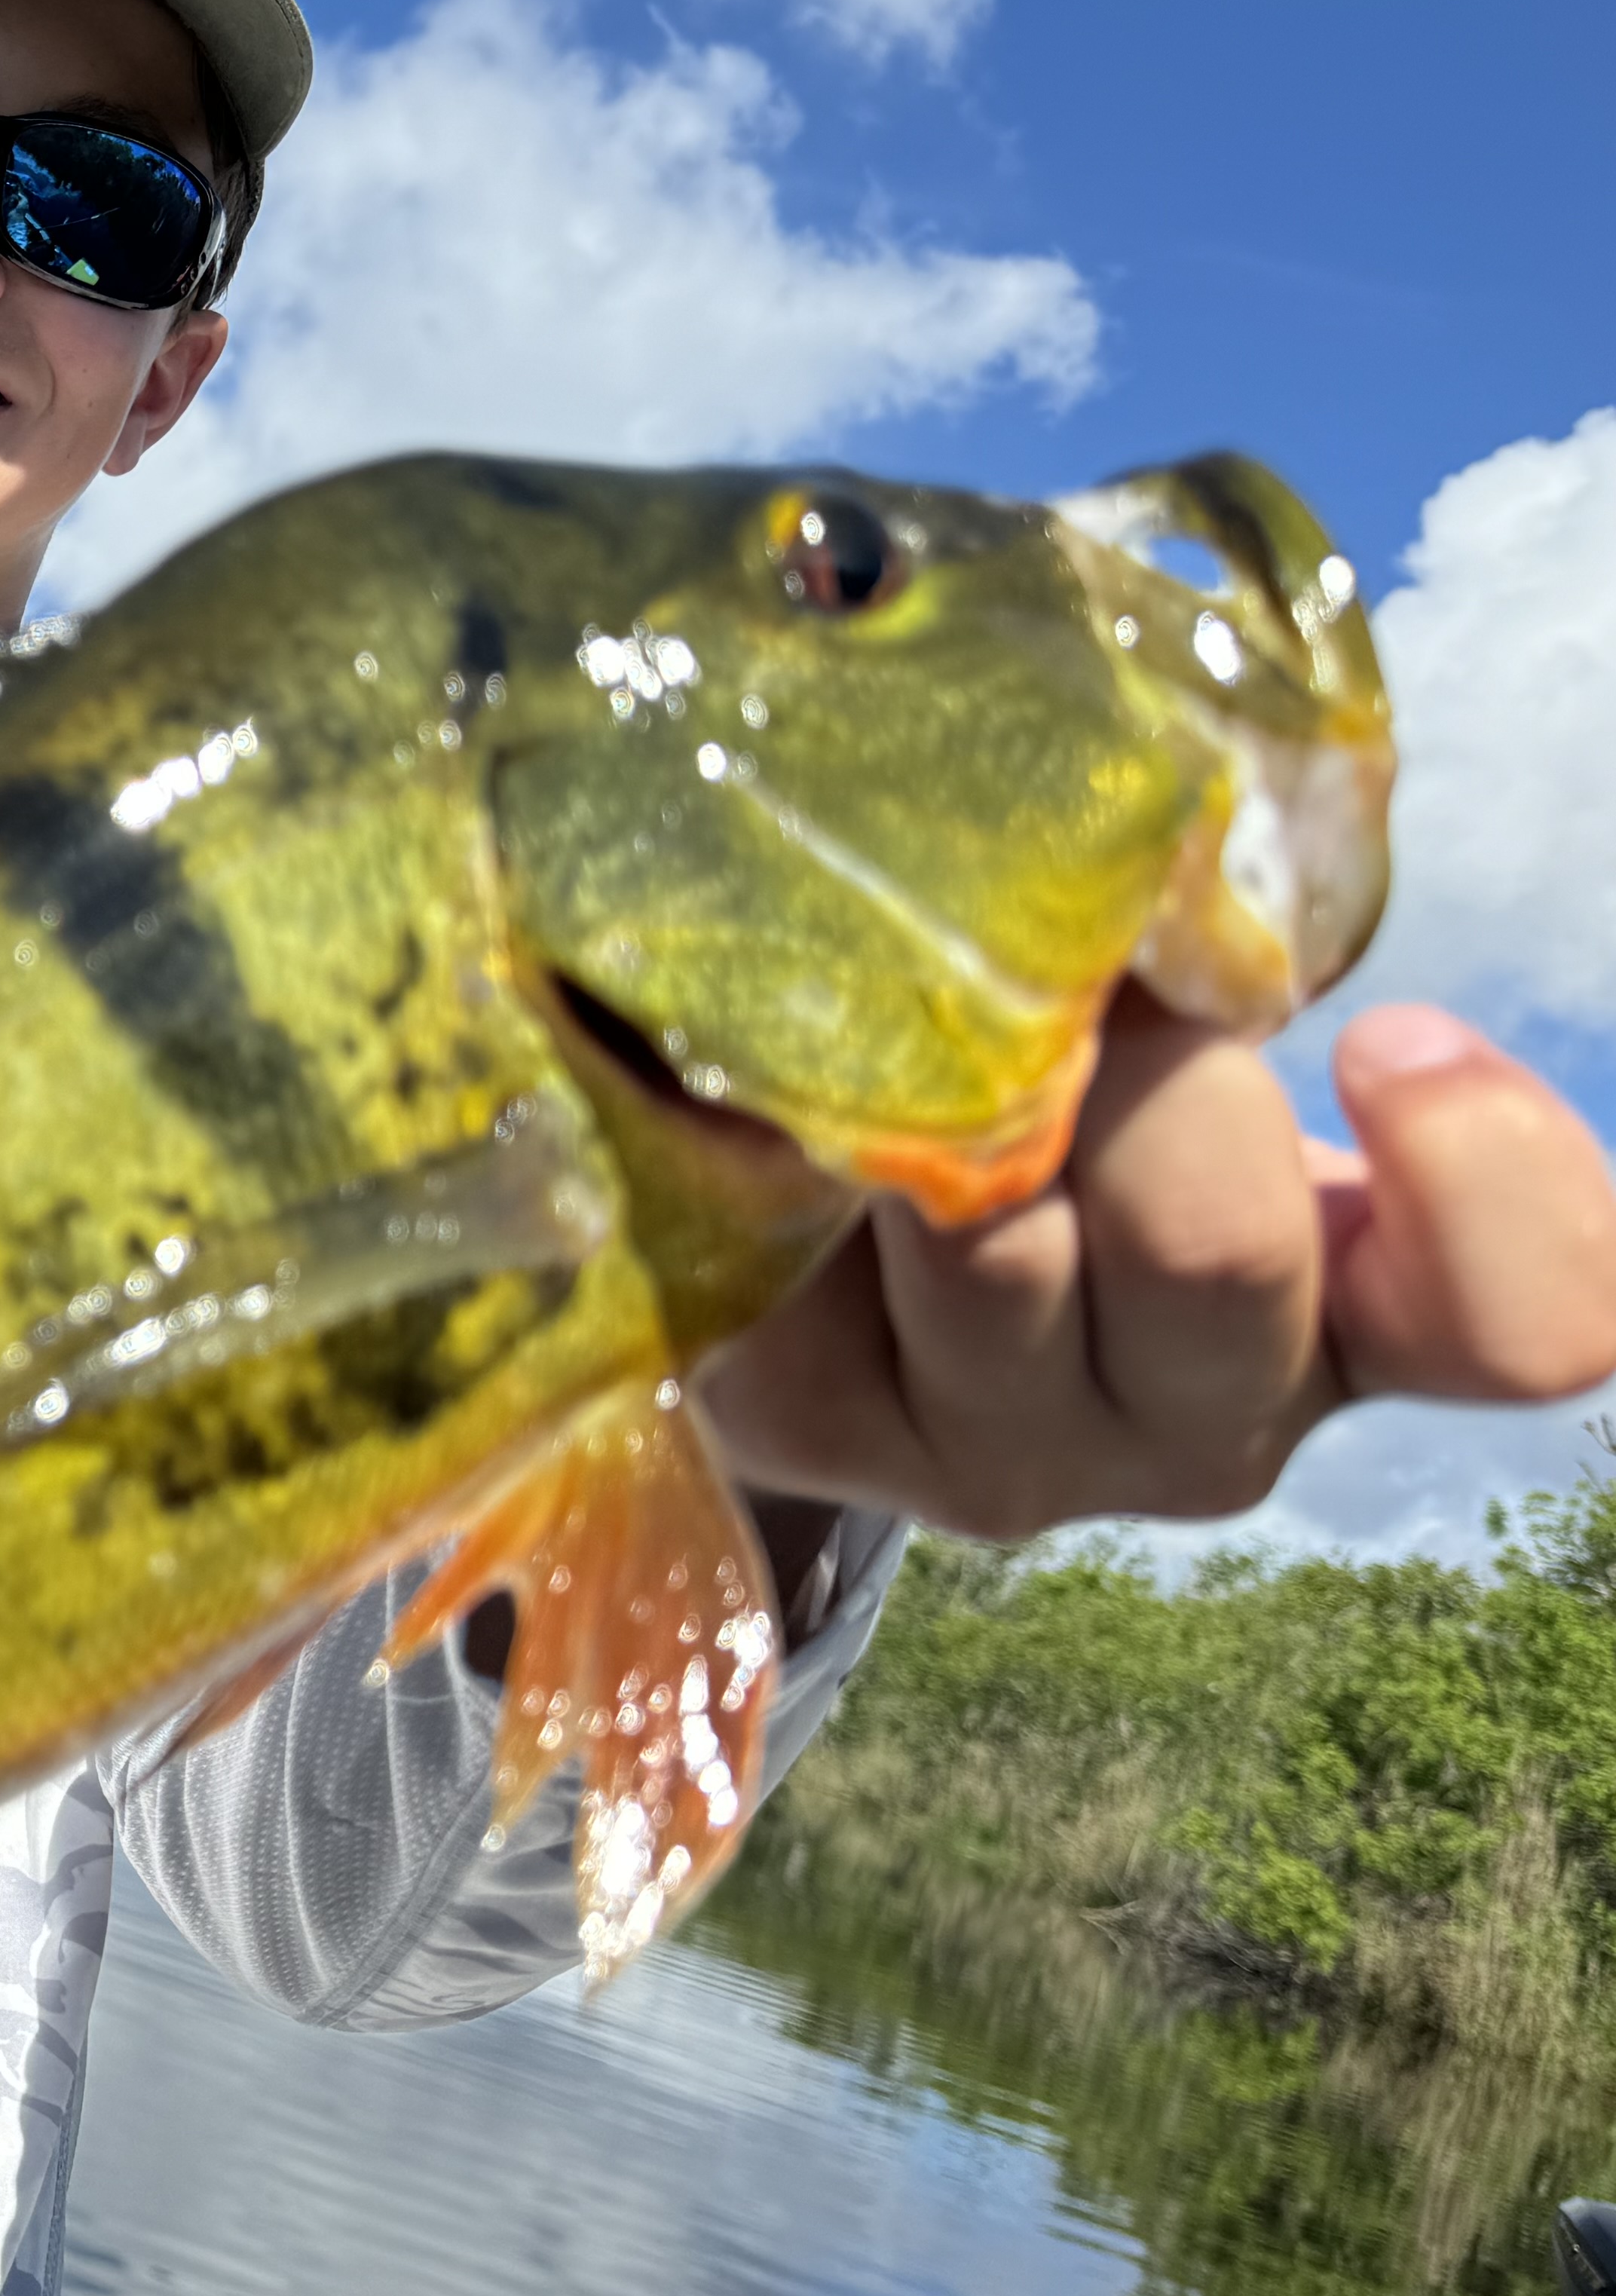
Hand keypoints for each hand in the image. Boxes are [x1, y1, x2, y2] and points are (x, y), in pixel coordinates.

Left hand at [702, 997, 1615, 1541]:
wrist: (792, 1192)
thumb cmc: (1044, 1059)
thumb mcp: (1170, 1006)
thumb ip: (1210, 954)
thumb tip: (1166, 847)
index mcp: (1350, 1311)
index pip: (1530, 1320)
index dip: (1487, 1173)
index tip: (1386, 1035)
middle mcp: (1195, 1417)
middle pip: (1215, 1246)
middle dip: (1137, 1050)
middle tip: (1052, 970)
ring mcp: (1000, 1448)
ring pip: (994, 1243)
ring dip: (942, 1075)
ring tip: (884, 1010)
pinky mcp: (813, 1425)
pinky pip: (805, 1242)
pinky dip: (787, 1108)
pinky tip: (765, 1072)